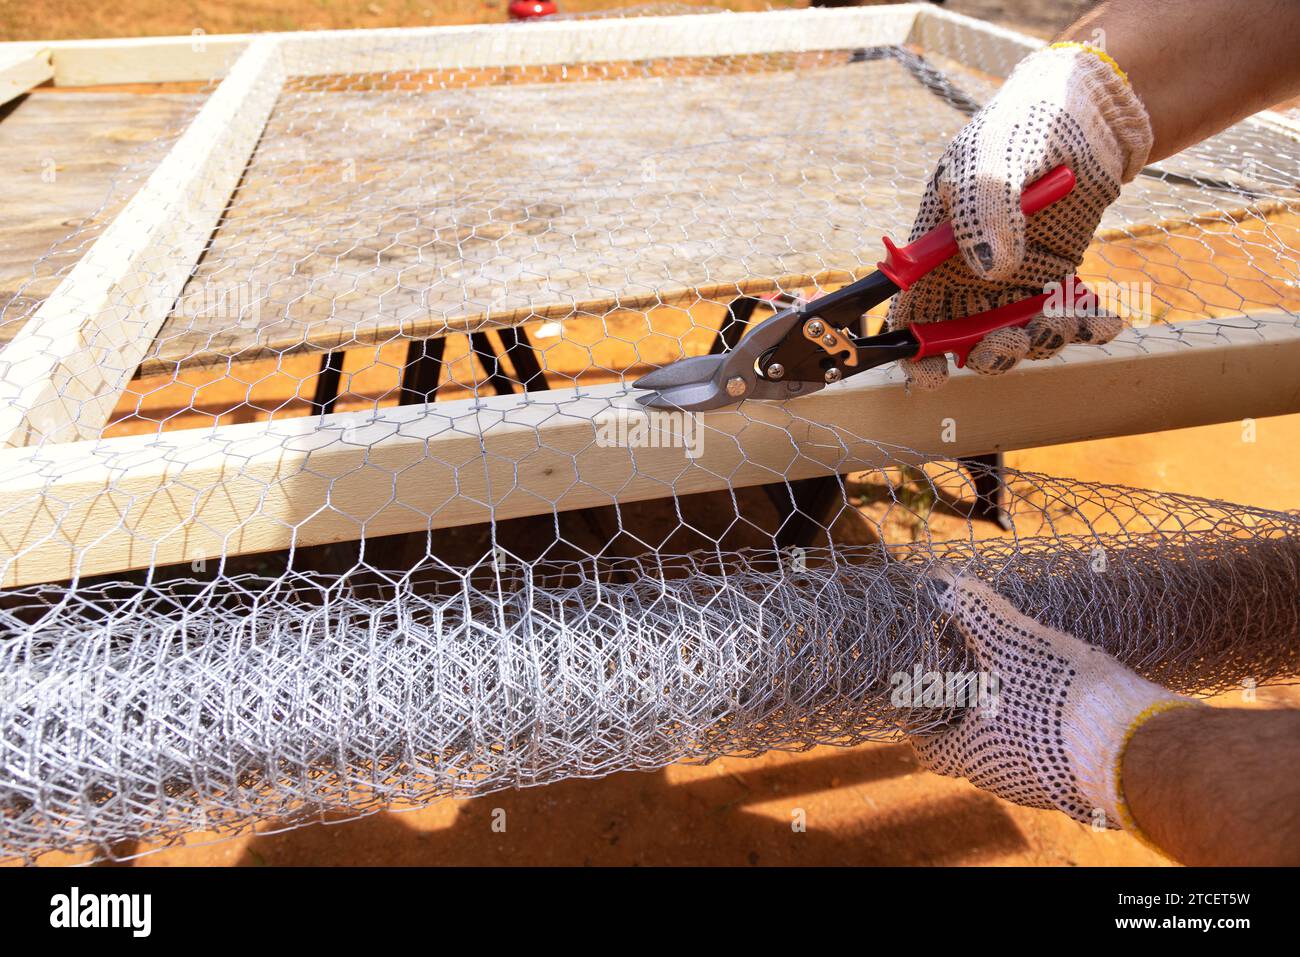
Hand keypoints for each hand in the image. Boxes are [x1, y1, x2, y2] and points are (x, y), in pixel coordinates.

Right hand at [888, 43, 1152, 389]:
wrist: (1090, 112)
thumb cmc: (1022, 127)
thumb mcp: (990, 159)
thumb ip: (983, 210)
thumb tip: (989, 268)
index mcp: (933, 253)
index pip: (911, 316)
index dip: (915, 353)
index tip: (935, 372)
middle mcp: (968, 275)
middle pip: (965, 341)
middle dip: (990, 353)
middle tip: (1015, 338)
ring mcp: (1015, 281)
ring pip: (1018, 336)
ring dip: (1041, 341)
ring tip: (1068, 318)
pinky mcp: (1059, 279)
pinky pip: (1067, 318)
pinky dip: (1087, 328)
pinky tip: (1106, 321)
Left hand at [911, 572, 1197, 828]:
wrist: (1140, 747)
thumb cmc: (1060, 697)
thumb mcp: (1010, 642)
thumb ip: (973, 611)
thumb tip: (936, 581)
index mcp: (972, 755)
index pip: (930, 750)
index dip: (922, 723)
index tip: (926, 694)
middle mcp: (1004, 781)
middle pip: (970, 751)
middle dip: (969, 715)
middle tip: (974, 677)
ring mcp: (1045, 788)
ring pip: (1013, 753)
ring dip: (1011, 721)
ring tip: (1020, 682)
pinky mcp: (1083, 786)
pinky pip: (1052, 758)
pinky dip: (1048, 731)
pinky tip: (1064, 701)